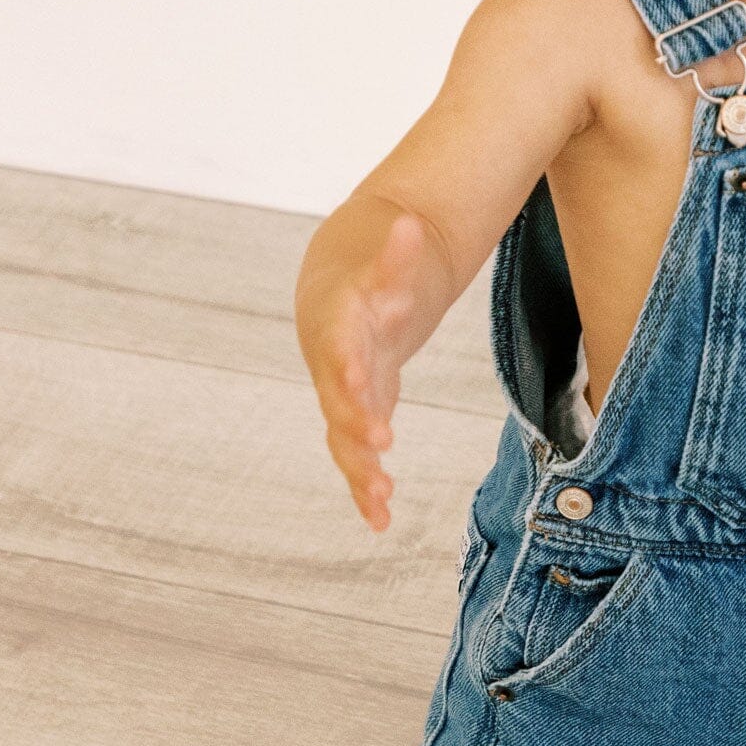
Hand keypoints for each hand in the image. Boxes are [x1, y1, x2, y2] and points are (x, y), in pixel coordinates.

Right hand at [296, 201, 443, 531]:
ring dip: (360, 469)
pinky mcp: (356, 413)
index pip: (340, 344)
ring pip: (344, 435)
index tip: (360, 385)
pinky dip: (365, 487)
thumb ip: (399, 249)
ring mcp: (341, 391)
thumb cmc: (374, 263)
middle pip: (339, 397)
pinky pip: (356, 454)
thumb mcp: (388, 251)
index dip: (347, 365)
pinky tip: (381, 522)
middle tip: (379, 448)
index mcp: (337, 321)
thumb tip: (413, 223)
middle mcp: (332, 362)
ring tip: (382, 501)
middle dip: (357, 423)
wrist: (345, 278)